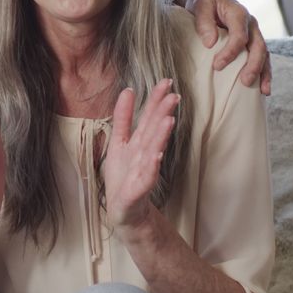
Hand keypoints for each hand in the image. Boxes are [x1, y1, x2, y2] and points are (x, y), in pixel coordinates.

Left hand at [102, 80, 178, 231]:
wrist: (125, 211)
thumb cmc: (123, 177)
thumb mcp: (118, 142)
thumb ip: (123, 117)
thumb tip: (129, 90)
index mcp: (137, 142)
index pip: (148, 117)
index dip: (156, 99)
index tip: (166, 81)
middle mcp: (143, 154)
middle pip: (153, 130)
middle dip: (162, 113)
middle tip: (174, 95)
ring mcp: (142, 171)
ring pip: (152, 150)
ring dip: (160, 136)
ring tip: (168, 120)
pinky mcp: (138, 189)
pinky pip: (146, 176)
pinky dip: (151, 166)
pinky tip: (156, 155)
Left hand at [172, 0, 271, 95]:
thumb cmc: (203, 3)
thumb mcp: (200, 6)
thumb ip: (204, 22)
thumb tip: (210, 43)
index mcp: (239, 13)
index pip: (240, 36)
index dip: (231, 52)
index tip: (217, 66)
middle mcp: (251, 24)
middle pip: (258, 46)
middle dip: (253, 65)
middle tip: (244, 82)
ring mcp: (254, 33)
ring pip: (265, 54)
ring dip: (264, 72)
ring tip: (263, 91)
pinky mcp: (252, 42)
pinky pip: (262, 58)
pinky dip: (264, 72)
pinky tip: (264, 88)